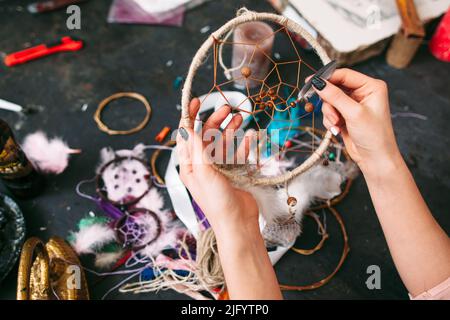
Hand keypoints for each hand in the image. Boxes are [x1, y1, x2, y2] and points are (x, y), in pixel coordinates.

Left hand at [176, 98, 258, 238]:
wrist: (238, 223)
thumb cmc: (217, 202)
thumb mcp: (203, 172)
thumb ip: (197, 148)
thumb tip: (187, 127)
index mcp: (189, 166)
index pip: (187, 136)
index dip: (190, 117)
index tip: (196, 102)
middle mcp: (202, 165)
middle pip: (207, 136)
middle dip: (215, 121)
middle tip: (227, 109)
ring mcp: (219, 168)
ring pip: (223, 142)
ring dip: (230, 129)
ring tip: (240, 117)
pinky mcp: (234, 172)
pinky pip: (238, 153)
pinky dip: (243, 144)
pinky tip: (250, 136)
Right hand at [312, 68, 401, 174]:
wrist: (375, 159)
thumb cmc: (374, 136)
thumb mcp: (353, 113)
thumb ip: (335, 96)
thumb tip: (318, 83)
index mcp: (371, 86)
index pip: (345, 75)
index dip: (327, 77)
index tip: (311, 81)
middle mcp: (362, 93)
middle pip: (335, 88)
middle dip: (329, 102)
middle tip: (331, 114)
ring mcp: (353, 105)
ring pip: (330, 101)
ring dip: (329, 114)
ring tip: (337, 124)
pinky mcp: (346, 115)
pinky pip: (330, 112)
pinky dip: (330, 120)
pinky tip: (337, 129)